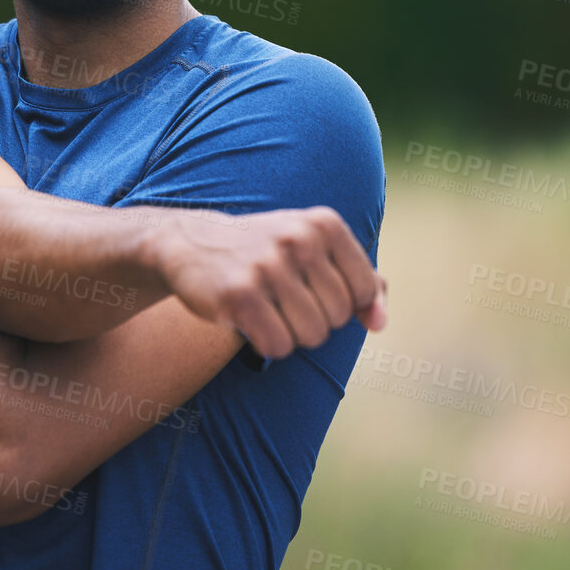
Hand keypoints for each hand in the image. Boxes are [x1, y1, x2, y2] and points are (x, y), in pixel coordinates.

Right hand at [147, 206, 386, 358]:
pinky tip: (248, 321)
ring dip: (290, 334)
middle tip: (282, 298)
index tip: (313, 288)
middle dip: (315, 319)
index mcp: (325, 224)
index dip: (343, 302)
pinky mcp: (239, 294)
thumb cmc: (266, 253)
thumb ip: (361, 283)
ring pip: (311, 335)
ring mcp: (268, 265)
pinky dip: (266, 344)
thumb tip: (380, 324)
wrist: (190, 243)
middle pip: (339, 317)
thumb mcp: (316, 250)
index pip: (366, 289)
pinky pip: (278, 346)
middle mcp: (299, 239)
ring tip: (267, 308)